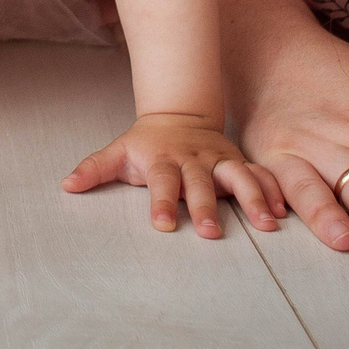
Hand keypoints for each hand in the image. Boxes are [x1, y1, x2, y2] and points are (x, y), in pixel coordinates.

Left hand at [64, 112, 284, 235]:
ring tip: (266, 224)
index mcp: (164, 159)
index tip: (162, 225)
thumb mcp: (118, 152)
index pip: (161, 182)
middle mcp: (194, 159)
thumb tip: (67, 185)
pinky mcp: (238, 162)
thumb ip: (94, 169)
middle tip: (210, 234)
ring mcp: (219, 159)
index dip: (162, 202)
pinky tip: (282, 211)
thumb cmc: (145, 143)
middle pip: (200, 184)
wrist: (178, 114)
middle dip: (205, 207)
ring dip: (252, 200)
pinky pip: (260, 175)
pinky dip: (272, 191)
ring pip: (239, 177)